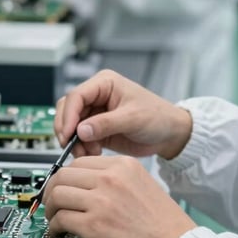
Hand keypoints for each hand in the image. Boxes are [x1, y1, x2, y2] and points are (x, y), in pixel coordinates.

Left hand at [43, 156, 195, 237]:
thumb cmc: (164, 225)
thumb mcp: (142, 185)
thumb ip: (115, 181)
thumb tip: (87, 188)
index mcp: (123, 165)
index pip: (80, 162)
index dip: (66, 176)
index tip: (63, 187)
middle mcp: (111, 178)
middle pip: (63, 175)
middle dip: (52, 190)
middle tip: (51, 202)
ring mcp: (101, 201)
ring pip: (57, 195)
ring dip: (50, 209)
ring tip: (53, 218)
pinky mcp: (94, 225)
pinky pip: (61, 219)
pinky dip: (54, 227)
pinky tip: (59, 232)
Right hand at [54, 69, 192, 160]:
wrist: (170, 134)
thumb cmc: (158, 117)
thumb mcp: (133, 118)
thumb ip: (106, 124)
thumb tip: (81, 130)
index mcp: (104, 83)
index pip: (76, 96)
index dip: (68, 115)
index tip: (68, 134)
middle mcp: (96, 96)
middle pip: (68, 109)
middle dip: (67, 129)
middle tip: (70, 146)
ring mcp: (95, 113)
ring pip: (71, 125)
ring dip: (74, 141)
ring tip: (87, 153)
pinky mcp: (97, 129)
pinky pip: (79, 137)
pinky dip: (81, 147)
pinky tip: (93, 154)